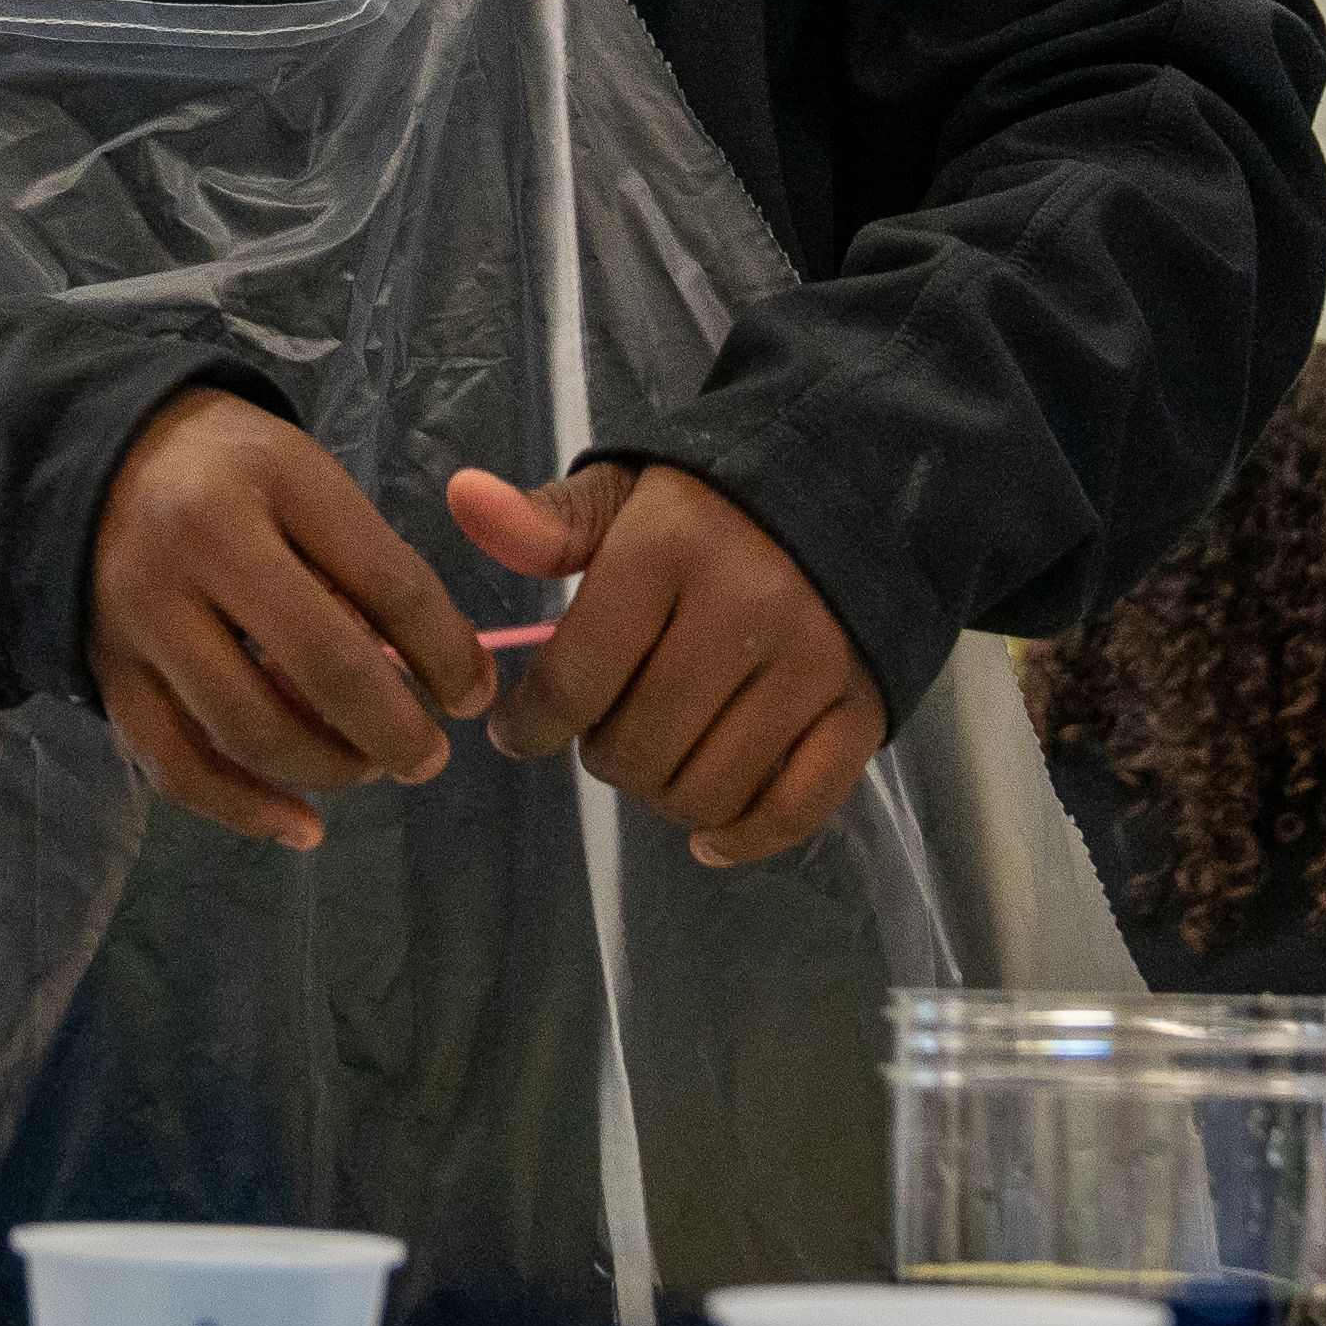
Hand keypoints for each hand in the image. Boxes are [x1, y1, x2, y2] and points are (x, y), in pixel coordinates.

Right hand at [93, 389, 490, 853]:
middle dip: (395, 728)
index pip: (386, 582)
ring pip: (250, 727)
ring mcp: (144, 616)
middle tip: (430, 756)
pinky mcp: (108, 675)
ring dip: (328, 769)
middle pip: (323, 663)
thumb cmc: (231, 472)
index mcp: (274, 481)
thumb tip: (445, 675)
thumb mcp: (308, 480)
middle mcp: (201, 546)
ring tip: (369, 767)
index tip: (474, 694)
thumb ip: (368, 569)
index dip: (447, 653)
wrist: (99, 466)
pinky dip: (244, 810)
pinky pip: (177, 767)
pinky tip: (301, 827)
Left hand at [452, 458, 884, 867]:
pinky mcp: (861, 707)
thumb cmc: (713, 505)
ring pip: (707, 790)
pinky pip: (796, 809)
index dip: (530, 724)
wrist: (851, 488)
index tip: (520, 727)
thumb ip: (547, 521)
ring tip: (655, 755)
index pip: (575, 682)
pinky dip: (745, 836)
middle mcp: (747, 609)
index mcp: (672, 549)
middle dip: (601, 755)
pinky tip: (709, 834)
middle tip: (602, 729)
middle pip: (638, 749)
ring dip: (662, 794)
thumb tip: (464, 500)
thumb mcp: (626, 493)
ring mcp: (812, 663)